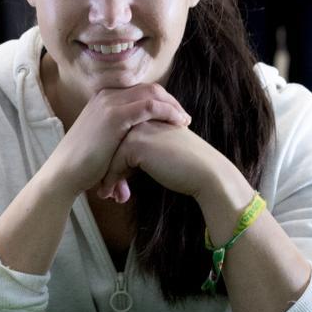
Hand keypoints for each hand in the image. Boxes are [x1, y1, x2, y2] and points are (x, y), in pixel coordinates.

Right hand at [43, 84, 190, 200]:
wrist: (65, 172)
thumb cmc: (84, 163)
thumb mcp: (102, 139)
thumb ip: (119, 132)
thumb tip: (137, 139)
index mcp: (103, 98)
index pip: (140, 90)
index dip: (161, 100)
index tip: (174, 115)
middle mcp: (106, 95)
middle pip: (149, 88)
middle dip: (170, 101)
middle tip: (184, 117)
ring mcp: (110, 103)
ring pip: (152, 94)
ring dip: (172, 106)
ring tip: (184, 121)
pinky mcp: (115, 116)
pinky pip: (150, 106)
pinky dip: (168, 112)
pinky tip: (178, 123)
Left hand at [98, 120, 227, 202]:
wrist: (206, 172)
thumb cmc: (188, 165)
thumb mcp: (163, 150)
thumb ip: (145, 149)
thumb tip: (123, 166)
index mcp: (149, 116)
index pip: (121, 135)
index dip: (114, 159)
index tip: (110, 179)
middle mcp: (142, 118)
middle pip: (113, 144)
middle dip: (107, 168)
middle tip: (105, 190)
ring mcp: (138, 129)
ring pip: (111, 154)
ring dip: (106, 176)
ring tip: (106, 195)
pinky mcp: (136, 144)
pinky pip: (114, 164)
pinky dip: (110, 181)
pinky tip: (110, 195)